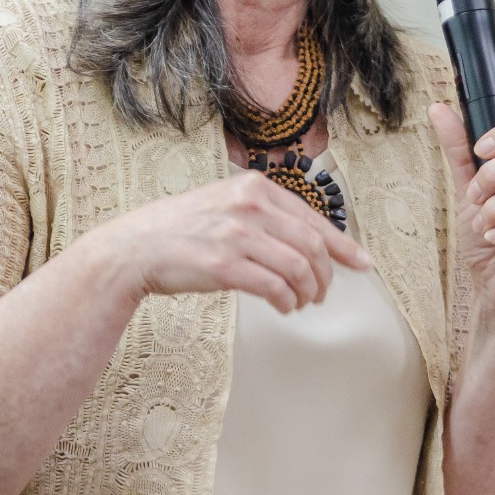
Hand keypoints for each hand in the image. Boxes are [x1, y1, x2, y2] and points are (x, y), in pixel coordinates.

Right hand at [76, 170, 372, 313]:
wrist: (134, 248)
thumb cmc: (181, 231)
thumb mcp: (225, 205)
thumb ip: (264, 215)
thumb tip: (309, 241)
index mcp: (253, 186)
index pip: (312, 218)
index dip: (342, 245)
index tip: (361, 263)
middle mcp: (248, 205)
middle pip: (312, 245)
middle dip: (325, 275)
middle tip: (322, 294)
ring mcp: (235, 233)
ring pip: (298, 267)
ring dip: (307, 292)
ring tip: (302, 303)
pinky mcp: (222, 264)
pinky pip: (274, 286)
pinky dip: (287, 301)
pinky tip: (284, 307)